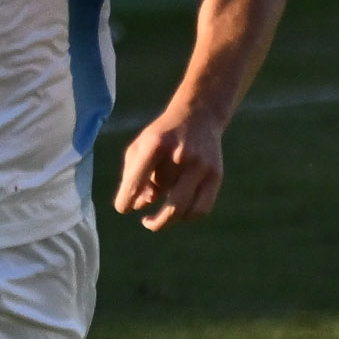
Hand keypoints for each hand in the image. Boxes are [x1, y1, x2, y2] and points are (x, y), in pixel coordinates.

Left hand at [112, 105, 228, 229]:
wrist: (198, 116)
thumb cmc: (161, 137)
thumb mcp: (140, 147)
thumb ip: (133, 176)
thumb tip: (140, 205)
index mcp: (156, 144)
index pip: (136, 180)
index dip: (125, 200)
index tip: (122, 208)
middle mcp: (181, 155)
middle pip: (167, 202)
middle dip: (153, 221)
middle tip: (145, 222)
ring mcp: (202, 166)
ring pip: (184, 209)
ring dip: (167, 220)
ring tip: (156, 219)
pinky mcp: (216, 175)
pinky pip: (201, 209)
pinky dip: (186, 217)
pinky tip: (177, 212)